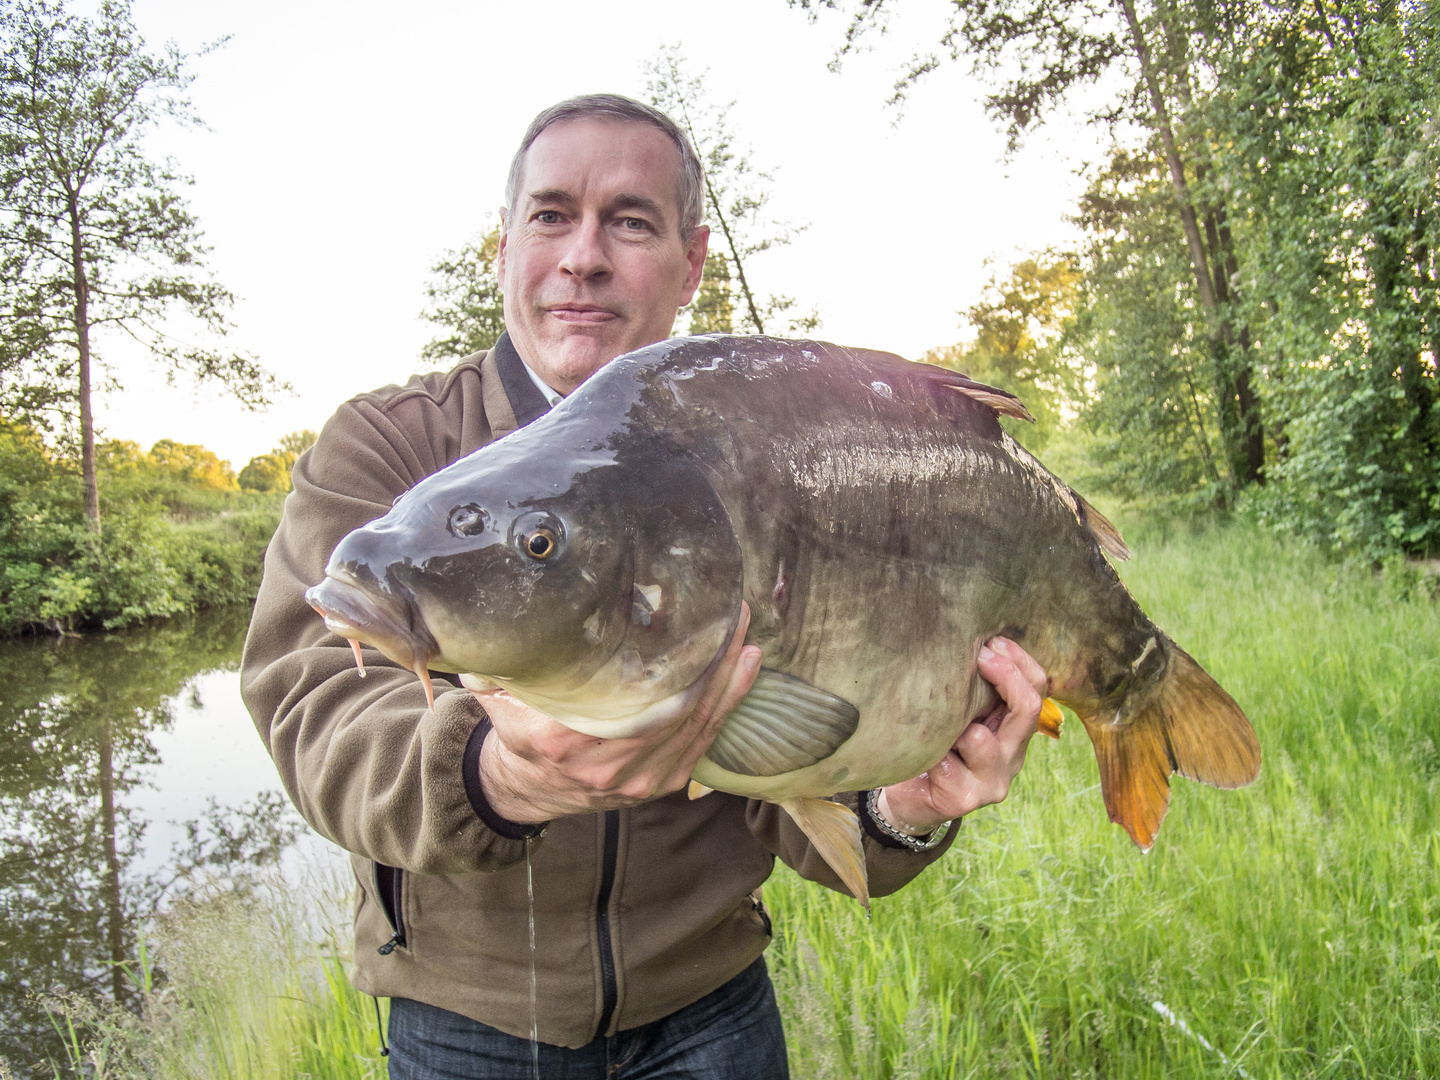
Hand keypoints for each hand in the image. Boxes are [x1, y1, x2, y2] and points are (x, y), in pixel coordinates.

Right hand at [469, 603, 761, 823]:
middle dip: (712, 660)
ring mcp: (636, 780)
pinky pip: (701, 745)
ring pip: (694, 726)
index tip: (694, 616)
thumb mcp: (500, 698)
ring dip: (728, 681)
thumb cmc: (518, 731)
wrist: (527, 790)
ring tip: (746, 636)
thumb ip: (502, 665)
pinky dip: (727, 707)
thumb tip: (494, 615)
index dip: (671, 660)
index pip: (629, 696)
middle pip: (674, 707)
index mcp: (563, 738)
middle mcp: (605, 764)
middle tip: (735, 614)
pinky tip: (745, 672)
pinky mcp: (658, 786)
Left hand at [876, 636, 1045, 836]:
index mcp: (1014, 731)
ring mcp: (992, 782)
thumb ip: (972, 688)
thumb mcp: (959, 713)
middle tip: (977, 655)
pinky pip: (946, 763)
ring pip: (980, 739)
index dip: (1019, 661)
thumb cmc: (935, 745)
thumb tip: (971, 638)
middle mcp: (1012, 757)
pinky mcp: (965, 800)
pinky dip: (929, 752)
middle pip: (1028, 709)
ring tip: (933, 718)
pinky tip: (918, 752)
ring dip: (954, 722)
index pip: (1039, 689)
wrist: (911, 797)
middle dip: (1004, 674)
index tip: (991, 642)